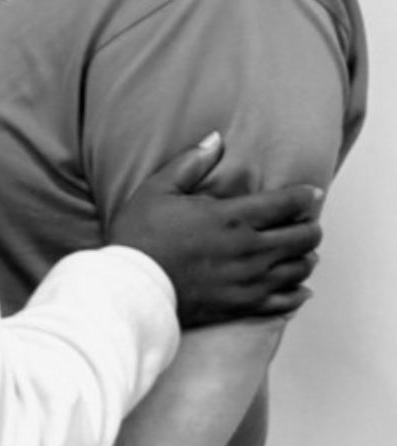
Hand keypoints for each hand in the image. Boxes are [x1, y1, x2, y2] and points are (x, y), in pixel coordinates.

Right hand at [107, 131, 323, 327]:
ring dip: (305, 257)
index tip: (312, 192)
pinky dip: (297, 294)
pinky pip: (285, 302)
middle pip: (302, 238)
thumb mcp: (157, 189)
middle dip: (310, 227)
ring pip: (299, 269)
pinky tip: (299, 289)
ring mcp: (250, 280)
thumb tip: (215, 139)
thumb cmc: (141, 236)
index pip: (285, 204)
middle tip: (306, 222)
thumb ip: (190, 163)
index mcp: (232, 217)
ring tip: (302, 252)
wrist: (134, 286)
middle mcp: (250, 249)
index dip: (305, 196)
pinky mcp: (244, 305)